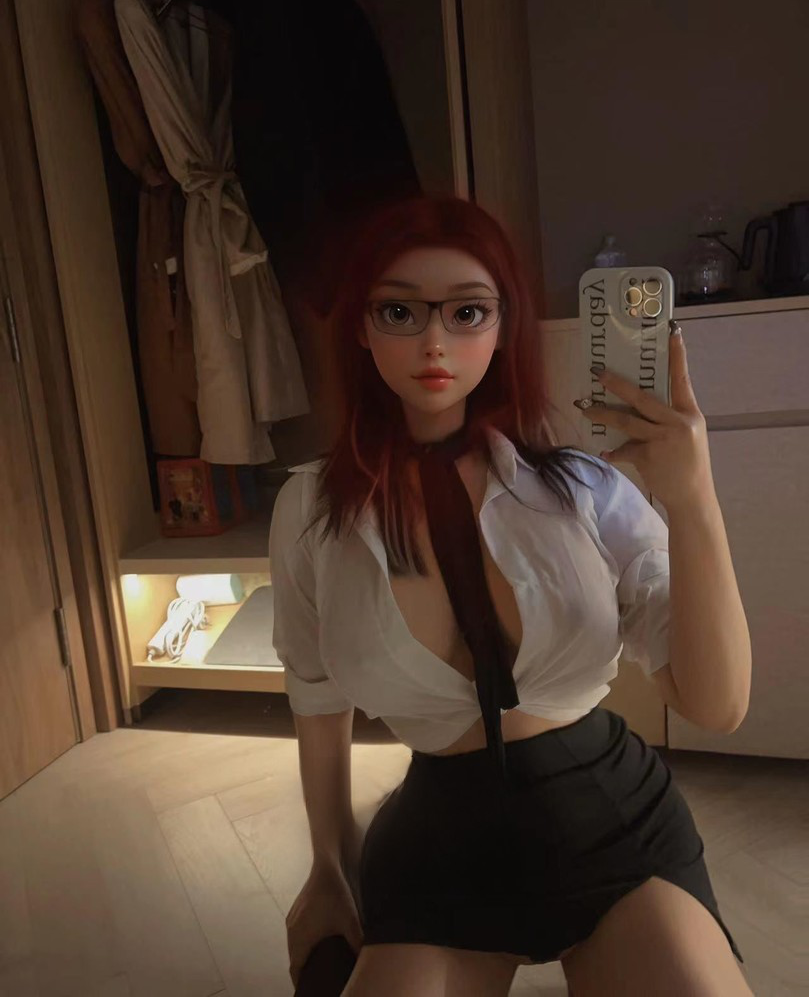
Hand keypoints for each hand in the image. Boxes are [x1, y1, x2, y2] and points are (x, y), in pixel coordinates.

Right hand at [286, 863, 363, 987]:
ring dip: (303, 955)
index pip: (295, 969)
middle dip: (304, 970)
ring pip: (294, 945)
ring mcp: (292, 919)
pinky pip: (296, 933)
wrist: (327, 866)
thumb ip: (357, 944)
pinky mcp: (296, 910)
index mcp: (300, 938)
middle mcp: (292, 930)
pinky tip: (316, 942)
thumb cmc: (336, 895)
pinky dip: (303, 942)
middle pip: (294, 958)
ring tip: (317, 964)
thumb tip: (366, 963)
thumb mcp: (350, 922)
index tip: (309, 989)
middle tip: (317, 980)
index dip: (301, 982)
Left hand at [574, 323, 715, 510]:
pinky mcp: (649, 456)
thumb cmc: (688, 465)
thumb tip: (638, 409)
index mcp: (690, 414)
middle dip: (617, 385)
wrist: (693, 497)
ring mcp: (663, 439)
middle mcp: (678, 423)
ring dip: (603, 414)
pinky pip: (624, 449)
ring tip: (585, 409)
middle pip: (642, 398)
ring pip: (626, 421)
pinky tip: (605, 452)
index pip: (682, 379)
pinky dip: (613, 452)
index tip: (673, 332)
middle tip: (598, 373)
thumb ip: (667, 421)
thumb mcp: (688, 437)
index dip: (678, 355)